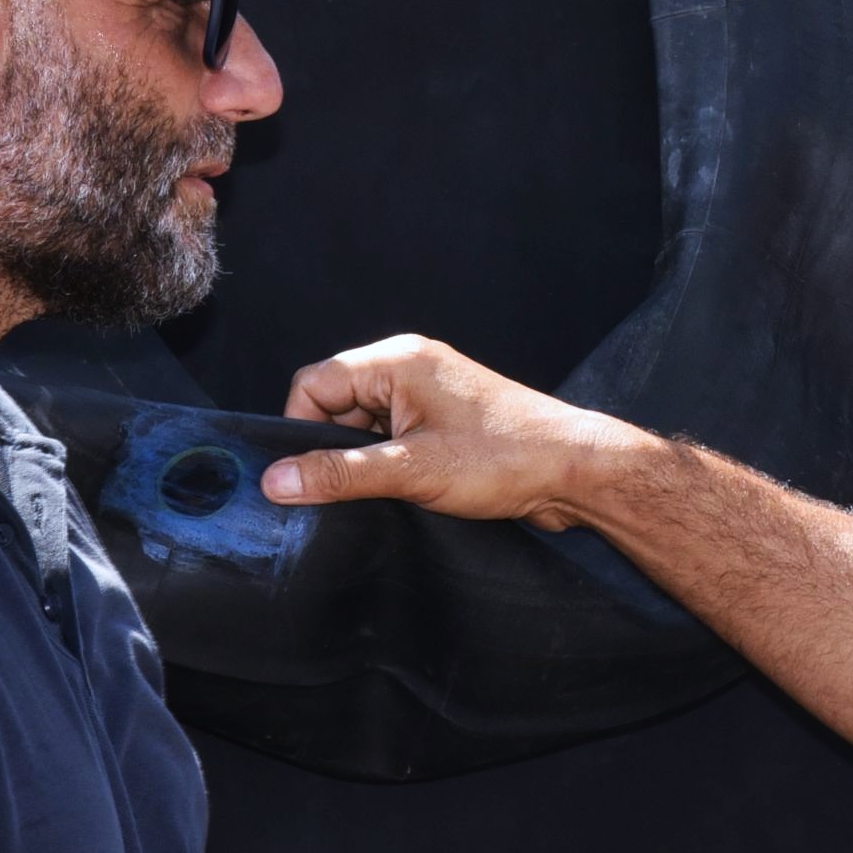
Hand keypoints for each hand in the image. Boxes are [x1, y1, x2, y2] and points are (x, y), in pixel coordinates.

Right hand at [263, 336, 651, 530]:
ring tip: (392, 490)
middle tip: (354, 490)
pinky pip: (392, 437)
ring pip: (363, 425)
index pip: (313, 383)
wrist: (576, 471)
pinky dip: (388, 464)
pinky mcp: (444, 422)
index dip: (299, 429)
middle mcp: (410, 367)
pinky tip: (406, 491)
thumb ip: (339, 475)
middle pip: (335, 404)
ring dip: (365, 461)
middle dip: (334, 449)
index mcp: (397, 361)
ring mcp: (429, 394)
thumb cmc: (504, 458)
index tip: (307, 475)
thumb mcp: (412, 471)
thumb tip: (276, 481)